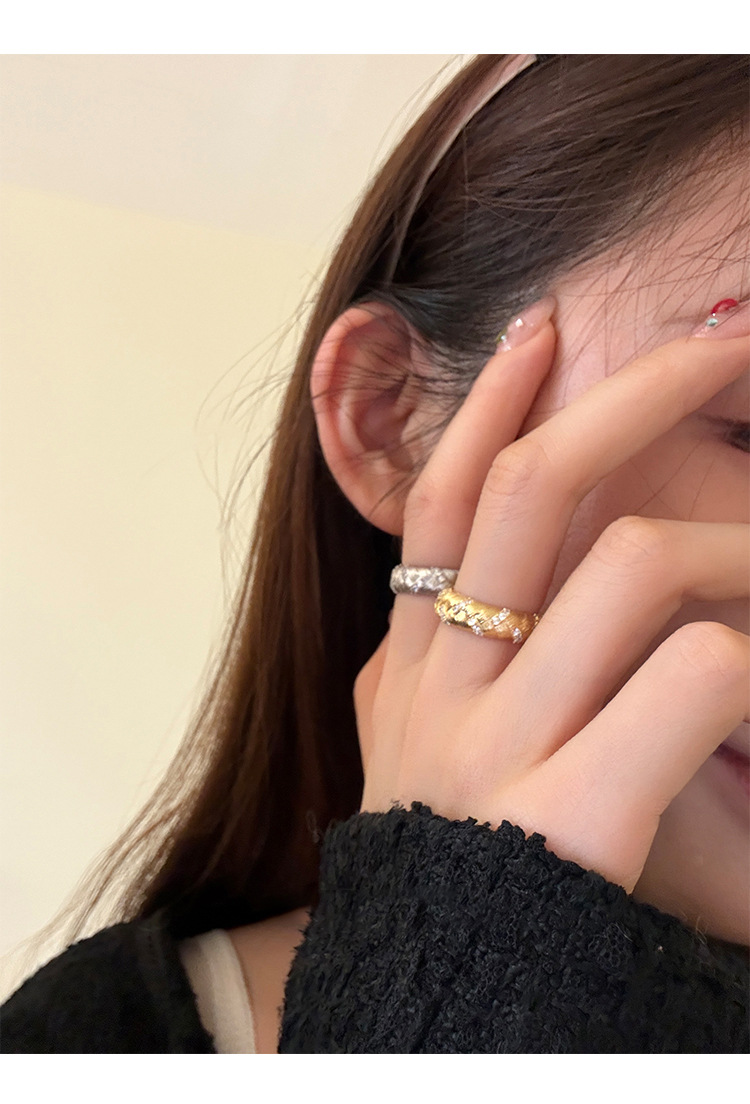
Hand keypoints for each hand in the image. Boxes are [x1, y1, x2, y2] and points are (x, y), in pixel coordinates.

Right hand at [353, 312, 748, 892]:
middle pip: (531, 494)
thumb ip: (419, 669)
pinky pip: (698, 673)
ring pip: (636, 566)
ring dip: (734, 550)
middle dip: (627, 396)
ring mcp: (497, 752)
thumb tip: (440, 579)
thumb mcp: (413, 757)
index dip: (489, 408)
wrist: (453, 1023)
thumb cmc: (458, 880)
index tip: (544, 331)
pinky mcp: (567, 818)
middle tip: (716, 343)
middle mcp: (441, 694)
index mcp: (406, 672)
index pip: (437, 503)